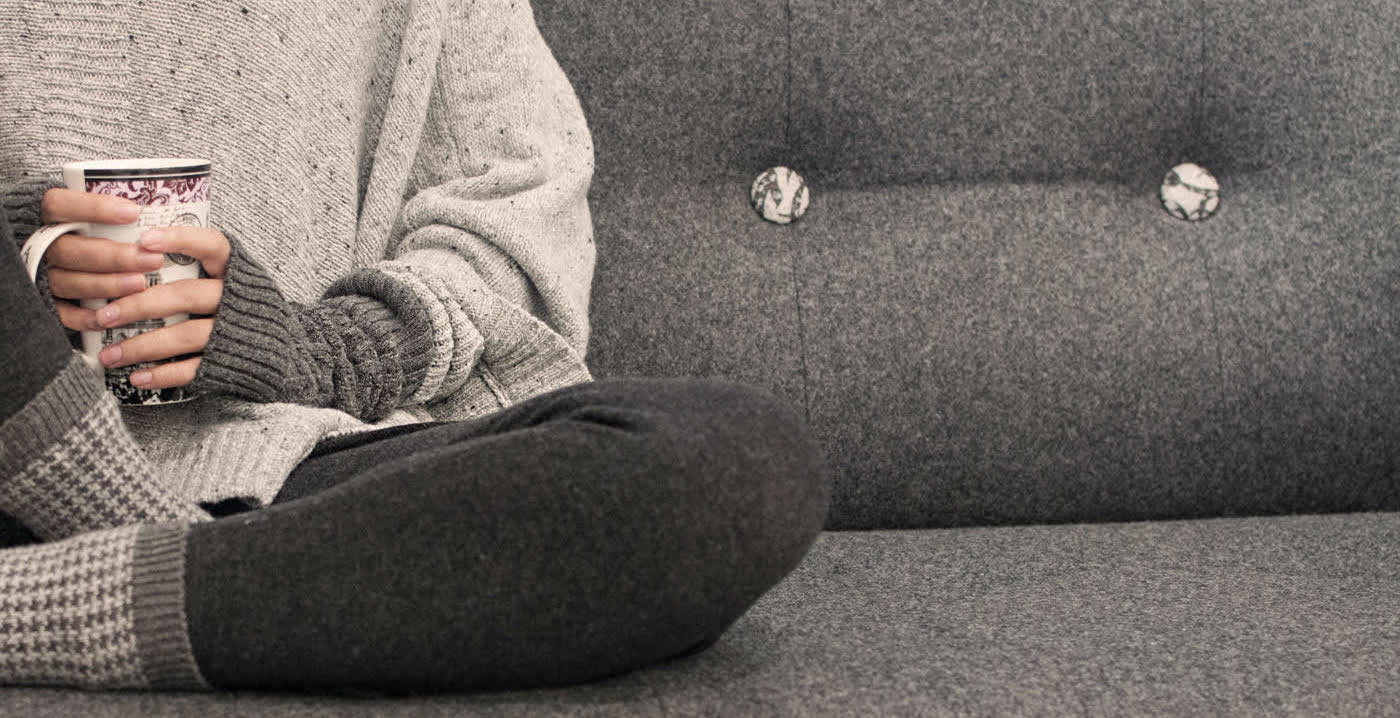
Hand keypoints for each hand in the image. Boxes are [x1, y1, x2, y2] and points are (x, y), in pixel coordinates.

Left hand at [39, 187, 230, 389]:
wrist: (286, 351)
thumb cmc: (244, 309)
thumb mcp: (233, 280)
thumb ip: (196, 267)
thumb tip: (134, 251)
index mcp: (237, 272)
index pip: (213, 245)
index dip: (181, 239)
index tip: (144, 240)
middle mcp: (237, 299)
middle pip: (187, 295)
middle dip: (140, 304)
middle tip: (104, 315)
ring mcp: (235, 333)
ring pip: (186, 335)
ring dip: (143, 346)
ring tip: (109, 355)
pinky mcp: (232, 363)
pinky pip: (195, 370)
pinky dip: (163, 375)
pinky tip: (137, 377)